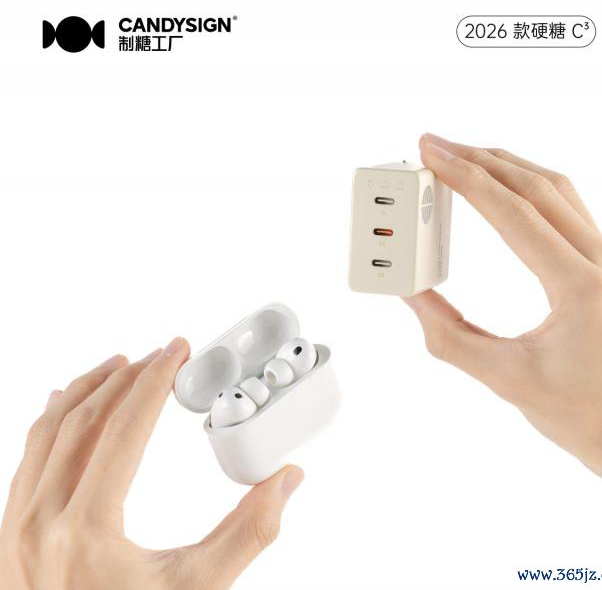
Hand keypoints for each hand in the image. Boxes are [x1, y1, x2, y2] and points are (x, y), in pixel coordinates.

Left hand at [0, 338, 303, 589]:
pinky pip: (27, 459)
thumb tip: (286, 481)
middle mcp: (40, 523)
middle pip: (83, 420)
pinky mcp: (10, 537)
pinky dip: (52, 422)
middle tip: (160, 356)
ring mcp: (16, 530)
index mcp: (86, 531)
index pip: (124, 430)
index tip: (177, 353)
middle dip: (126, 378)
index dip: (156, 382)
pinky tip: (68, 408)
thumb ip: (247, 532)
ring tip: (118, 366)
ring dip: (86, 390)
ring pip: (46, 432)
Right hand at [406, 133, 601, 504]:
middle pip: (537, 186)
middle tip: (437, 146)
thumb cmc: (585, 417)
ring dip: (508, 167)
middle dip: (481, 159)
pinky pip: (570, 210)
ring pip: (559, 191)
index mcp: (581, 287)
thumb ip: (449, 334)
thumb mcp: (504, 378)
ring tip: (465, 158)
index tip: (433, 155)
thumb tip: (413, 296)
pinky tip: (506, 190)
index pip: (513, 213)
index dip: (466, 178)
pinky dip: (531, 189)